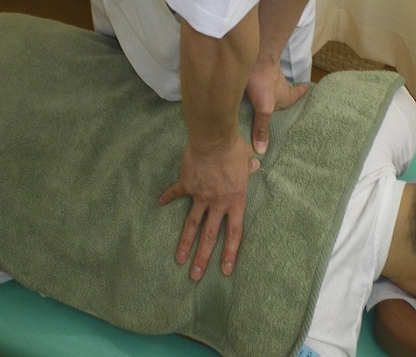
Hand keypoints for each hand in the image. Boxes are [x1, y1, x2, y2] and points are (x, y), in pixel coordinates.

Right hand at [158, 134, 259, 280]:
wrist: (214, 139)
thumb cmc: (234, 148)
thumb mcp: (247, 158)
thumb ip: (250, 166)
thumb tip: (256, 165)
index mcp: (235, 199)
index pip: (234, 232)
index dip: (230, 252)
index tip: (225, 270)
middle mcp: (218, 202)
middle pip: (210, 235)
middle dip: (203, 257)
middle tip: (195, 276)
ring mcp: (200, 195)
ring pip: (192, 224)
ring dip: (185, 243)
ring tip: (179, 260)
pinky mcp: (187, 184)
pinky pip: (176, 193)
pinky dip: (168, 197)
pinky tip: (159, 203)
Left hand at [245, 58, 307, 154]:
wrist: (253, 54)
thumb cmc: (264, 81)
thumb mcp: (263, 108)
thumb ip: (262, 127)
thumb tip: (263, 150)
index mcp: (285, 94)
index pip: (297, 94)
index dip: (302, 93)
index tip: (308, 88)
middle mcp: (279, 84)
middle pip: (284, 89)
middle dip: (284, 94)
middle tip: (285, 98)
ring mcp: (267, 75)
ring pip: (270, 83)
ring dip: (269, 87)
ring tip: (265, 94)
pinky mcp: (256, 68)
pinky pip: (257, 76)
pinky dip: (255, 81)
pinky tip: (247, 85)